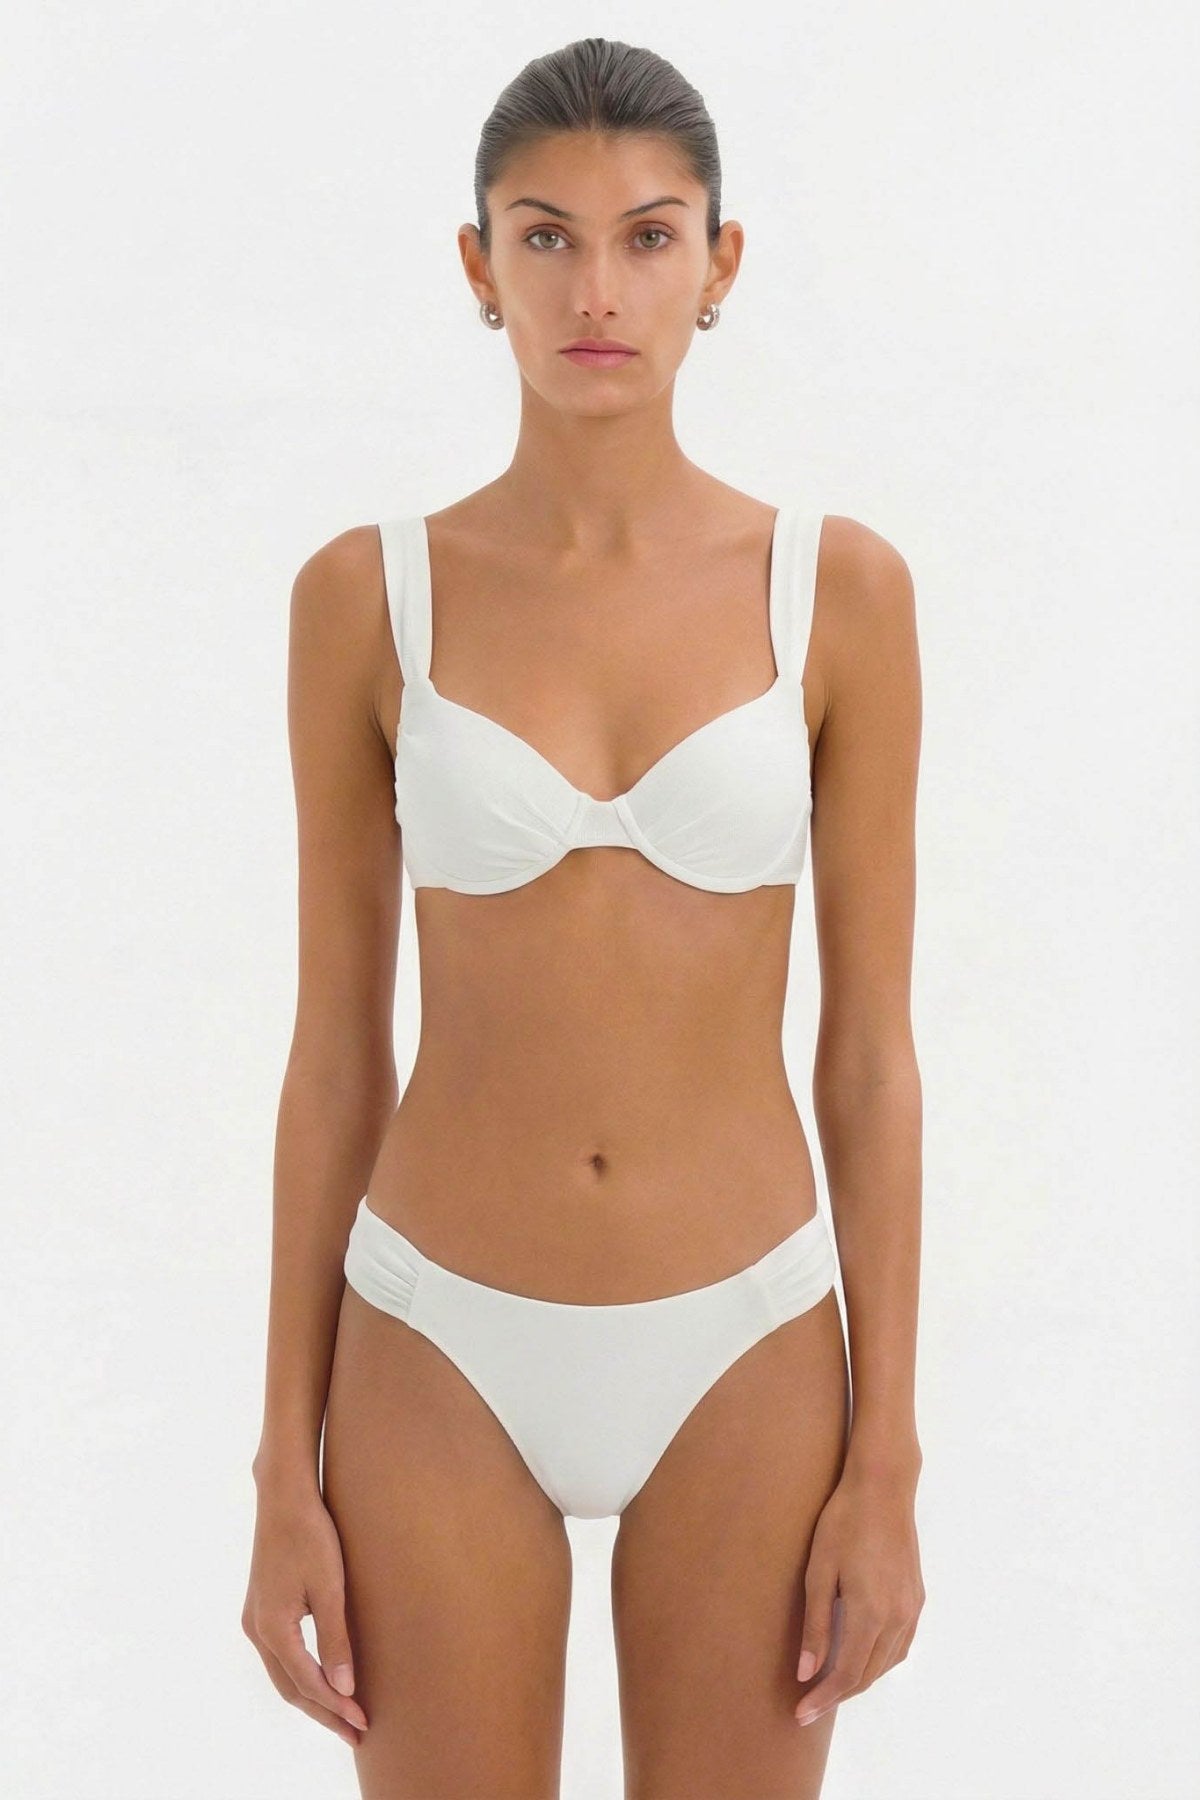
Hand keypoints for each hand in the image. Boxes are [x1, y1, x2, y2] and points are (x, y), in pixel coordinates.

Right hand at [241, 1481, 368, 1747]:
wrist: (284, 1496)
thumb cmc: (311, 1535)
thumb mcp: (330, 1588)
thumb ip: (336, 1639)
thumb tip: (344, 1689)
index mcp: (273, 1628)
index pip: (309, 1683)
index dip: (337, 1707)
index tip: (364, 1723)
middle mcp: (257, 1630)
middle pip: (292, 1688)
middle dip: (324, 1712)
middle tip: (356, 1733)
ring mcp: (255, 1619)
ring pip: (284, 1674)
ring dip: (313, 1697)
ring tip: (343, 1715)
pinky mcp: (262, 1608)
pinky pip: (281, 1656)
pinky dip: (302, 1676)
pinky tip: (322, 1679)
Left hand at [794, 1460, 924, 1726]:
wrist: (883, 1488)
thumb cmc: (843, 1523)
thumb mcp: (819, 1572)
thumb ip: (815, 1625)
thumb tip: (806, 1672)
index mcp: (871, 1614)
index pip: (846, 1675)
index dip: (823, 1698)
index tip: (799, 1713)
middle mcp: (897, 1618)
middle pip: (867, 1675)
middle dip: (838, 1695)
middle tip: (808, 1704)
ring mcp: (912, 1609)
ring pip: (886, 1664)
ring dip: (859, 1680)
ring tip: (830, 1685)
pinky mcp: (917, 1598)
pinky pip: (900, 1645)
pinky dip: (879, 1661)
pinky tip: (862, 1657)